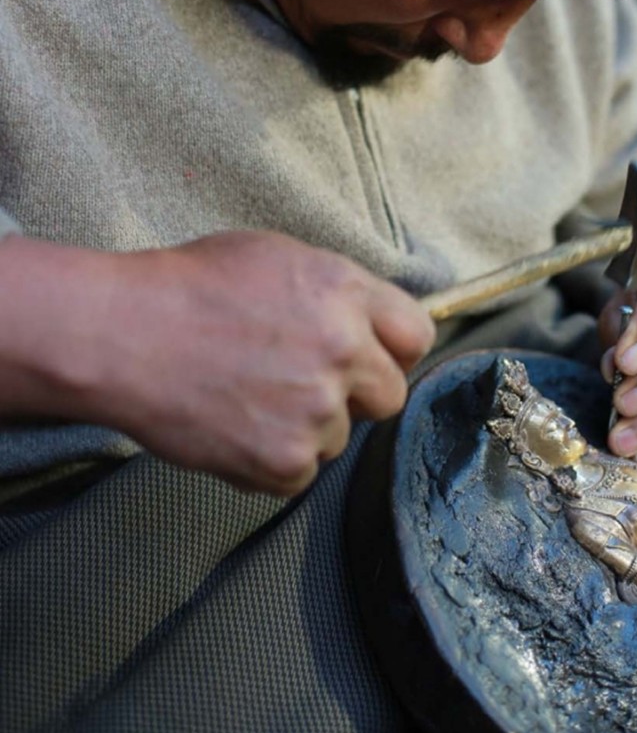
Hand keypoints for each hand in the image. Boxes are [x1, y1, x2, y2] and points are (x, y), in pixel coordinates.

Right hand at [0, 231, 434, 495]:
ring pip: (339, 437)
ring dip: (306, 427)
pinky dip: (272, 460)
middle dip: (355, 394)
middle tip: (304, 384)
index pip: (416, 335)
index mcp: (345, 292)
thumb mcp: (276, 257)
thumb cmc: (189, 287)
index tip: (373, 358)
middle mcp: (344, 349)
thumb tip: (370, 323)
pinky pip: (301, 474)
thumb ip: (336, 291)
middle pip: (390, 395)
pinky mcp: (285, 461)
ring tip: (250, 397)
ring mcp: (317, 409)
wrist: (123, 334)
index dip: (393, 349)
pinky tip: (235, 425)